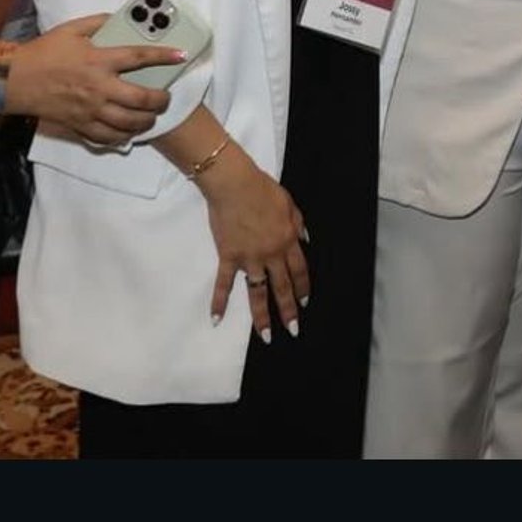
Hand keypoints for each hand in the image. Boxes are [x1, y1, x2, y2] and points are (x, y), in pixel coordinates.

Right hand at [2, 15, 179, 142]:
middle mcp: (98, 87)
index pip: (139, 58)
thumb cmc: (42, 53)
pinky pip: (109, 137)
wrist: (14, 80)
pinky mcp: (81, 125)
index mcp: (98, 60)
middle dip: (160, 100)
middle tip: (165, 97)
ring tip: (151, 116)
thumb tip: (119, 18)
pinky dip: (123, 136)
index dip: (164, 56)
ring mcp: (90, 110)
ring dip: (146, 121)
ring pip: (129, 123)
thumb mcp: (70, 30)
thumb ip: (98, 22)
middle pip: (141, 99)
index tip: (180, 56)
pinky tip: (129, 131)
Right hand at [200, 149, 309, 339]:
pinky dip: (219, 301)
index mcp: (288, 241)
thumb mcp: (290, 204)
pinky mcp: (228, 256)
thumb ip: (298, 224)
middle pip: (282, 287)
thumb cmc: (263, 190)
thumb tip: (305, 241)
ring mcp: (249, 258)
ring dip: (262, 315)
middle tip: (293, 330)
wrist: (235, 185)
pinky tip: (216, 319)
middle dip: (288, 310)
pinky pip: (224, 283)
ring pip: (257, 291)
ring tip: (266, 336)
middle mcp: (271, 254)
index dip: (302, 288)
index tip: (305, 303)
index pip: (299, 271)